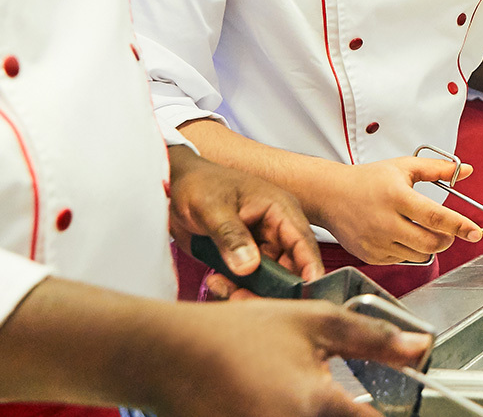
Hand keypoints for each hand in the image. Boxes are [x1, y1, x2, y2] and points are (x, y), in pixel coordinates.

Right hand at [0, 277, 431, 416]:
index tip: (408, 406)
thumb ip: (371, 337)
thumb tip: (421, 348)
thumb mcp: (310, 322)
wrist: (163, 355)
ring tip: (324, 402)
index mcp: (312, 400)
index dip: (391, 416)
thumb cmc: (233, 334)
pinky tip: (295, 405)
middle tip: (353, 402)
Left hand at [167, 146, 323, 283]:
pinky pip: (248, 281)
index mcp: (279, 210)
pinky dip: (234, 288)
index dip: (309, 267)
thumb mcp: (213, 208)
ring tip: (223, 289)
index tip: (305, 292)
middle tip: (244, 299)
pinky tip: (215, 282)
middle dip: (271, 289)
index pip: (303, 241)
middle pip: (288, 268)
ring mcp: (260, 245)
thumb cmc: (198, 184)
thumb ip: (232, 236)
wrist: (173, 187)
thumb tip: (249, 267)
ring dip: (249, 291)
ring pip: (268, 280)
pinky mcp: (244, 257)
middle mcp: (275, 229)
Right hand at [305, 156, 482, 264]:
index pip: (436, 217)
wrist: (329, 195)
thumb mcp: (403, 167)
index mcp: (396, 197)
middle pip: (431, 243)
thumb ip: (437, 169)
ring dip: (428, 244)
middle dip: (447, 239)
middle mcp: (386, 222)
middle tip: (447, 231)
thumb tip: (466, 170)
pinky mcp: (370, 256)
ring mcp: (377, 242)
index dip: (460, 226)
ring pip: (419, 255)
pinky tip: (398, 234)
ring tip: (418, 228)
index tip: (476, 232)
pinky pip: (401, 260)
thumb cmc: (368, 180)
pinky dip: (408, 250)